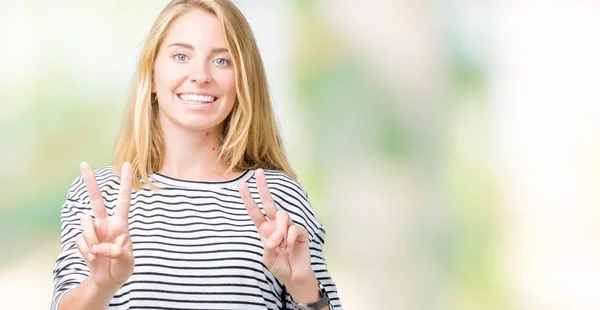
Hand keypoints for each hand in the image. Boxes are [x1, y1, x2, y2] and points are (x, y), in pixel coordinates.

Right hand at [75, 162, 134, 291]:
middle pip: (96, 200)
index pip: (123, 200)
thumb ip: (118, 253)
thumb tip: (100, 247)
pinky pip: (80, 241)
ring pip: (85, 223)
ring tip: (98, 254)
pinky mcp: (83, 240)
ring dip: (91, 239)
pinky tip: (93, 258)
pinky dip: (86, 252)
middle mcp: (106, 223)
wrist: (108, 281)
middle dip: (90, 182)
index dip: (126, 183)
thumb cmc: (123, 268)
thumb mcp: (127, 262)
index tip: (128, 164)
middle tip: (83, 163)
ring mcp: (93, 231)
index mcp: (121, 224)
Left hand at [238, 169, 315, 285]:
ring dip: (281, 232)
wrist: (294, 276)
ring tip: (282, 247)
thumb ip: (269, 245)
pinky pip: (293, 229)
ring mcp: (288, 226)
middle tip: (258, 172)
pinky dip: (290, 240)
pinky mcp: (300, 230)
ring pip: (283, 216)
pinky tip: (291, 248)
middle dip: (263, 187)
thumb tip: (277, 234)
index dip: (248, 198)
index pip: (254, 211)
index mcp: (264, 229)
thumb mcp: (267, 258)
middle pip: (269, 202)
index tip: (241, 185)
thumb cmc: (279, 266)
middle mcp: (275, 224)